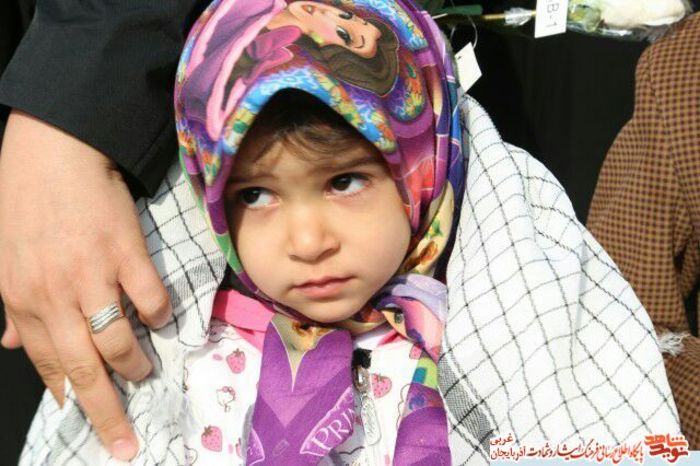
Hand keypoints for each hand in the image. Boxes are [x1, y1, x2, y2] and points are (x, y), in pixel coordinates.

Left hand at [0, 111, 171, 460]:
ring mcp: (92, 275)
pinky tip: (160, 316)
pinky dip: (158, 314)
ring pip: (119, 340)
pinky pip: (149, 299)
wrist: (54, 152)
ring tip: (145, 371)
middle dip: (106, 413)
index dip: (69, 398)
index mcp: (23, 300)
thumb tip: (11, 345)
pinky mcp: (126, 253)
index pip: (48, 364)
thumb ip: (12, 306)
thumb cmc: (26, 203)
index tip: (87, 423)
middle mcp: (54, 296)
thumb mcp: (4, 258)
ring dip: (135, 363)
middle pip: (85, 369)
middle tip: (124, 444)